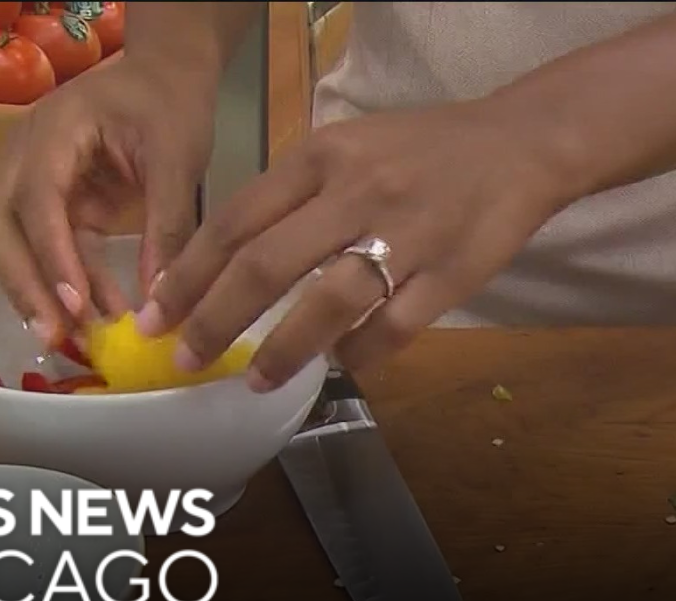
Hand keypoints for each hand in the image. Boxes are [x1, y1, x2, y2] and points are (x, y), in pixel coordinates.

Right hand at [0, 54, 215, 346]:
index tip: (75, 303)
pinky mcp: (54, 203)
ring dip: (38, 291)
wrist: (164, 75)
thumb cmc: (170, 104)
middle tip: (54, 336)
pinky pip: (49, 247)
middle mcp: (25, 156)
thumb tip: (160, 300)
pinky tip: (96, 315)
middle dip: (22, 283)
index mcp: (52, 131)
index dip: (51, 255)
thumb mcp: (178, 159)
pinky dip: (68, 281)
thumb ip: (167, 225)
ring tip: (74, 339)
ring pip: (13, 242)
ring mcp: (32, 179)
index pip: (37, 199)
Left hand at [139, 98, 567, 391]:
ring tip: (255, 381)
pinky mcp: (449, 275)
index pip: (235, 220)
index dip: (188, 274)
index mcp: (322, 157)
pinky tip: (342, 364)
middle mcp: (356, 192)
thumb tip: (233, 262)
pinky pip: (391, 329)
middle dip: (214, 320)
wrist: (519, 145)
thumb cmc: (423, 150)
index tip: (155, 314)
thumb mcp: (348, 147)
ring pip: (327, 303)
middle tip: (185, 358)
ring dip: (283, 351)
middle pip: (265, 266)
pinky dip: (359, 354)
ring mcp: (405, 235)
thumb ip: (296, 194)